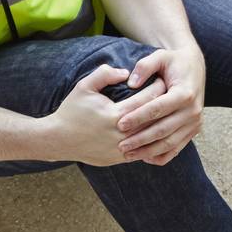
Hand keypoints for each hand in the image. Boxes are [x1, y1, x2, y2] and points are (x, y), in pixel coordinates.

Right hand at [44, 63, 167, 166]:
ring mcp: (120, 149)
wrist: (58, 139)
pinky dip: (151, 142)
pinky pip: (142, 151)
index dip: (158, 88)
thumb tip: (126, 72)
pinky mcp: (118, 159)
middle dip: (165, 105)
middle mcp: (121, 134)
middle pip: (153, 118)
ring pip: (150, 138)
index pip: (146, 99)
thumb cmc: (71, 111)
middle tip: (173, 94)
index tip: (165, 79)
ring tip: (168, 113)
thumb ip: (105, 74)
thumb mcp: (84, 87)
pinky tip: (157, 131)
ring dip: (161, 124)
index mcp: (115, 114)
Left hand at [115, 43, 204, 166]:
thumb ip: (145, 66)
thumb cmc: (173, 62)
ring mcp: (195, 123)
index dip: (138, 117)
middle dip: (140, 139)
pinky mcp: (193, 130)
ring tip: (128, 155)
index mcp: (185, 92)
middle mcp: (193, 110)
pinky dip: (161, 156)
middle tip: (120, 145)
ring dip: (148, 151)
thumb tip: (130, 83)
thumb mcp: (160, 56)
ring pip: (170, 143)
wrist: (194, 68)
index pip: (158, 108)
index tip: (119, 124)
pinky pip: (177, 148)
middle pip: (163, 130)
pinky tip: (144, 158)